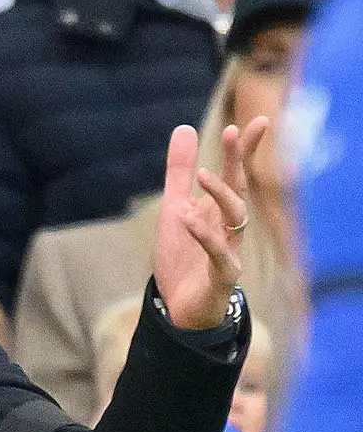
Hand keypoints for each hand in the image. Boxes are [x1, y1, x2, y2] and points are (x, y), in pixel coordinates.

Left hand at [153, 116, 265, 329]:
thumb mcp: (174, 209)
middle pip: (238, 189)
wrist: (178, 309)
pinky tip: (189, 219)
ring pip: (235, 219)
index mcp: (217, 211)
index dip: (243, 150)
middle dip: (237, 161)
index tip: (257, 122)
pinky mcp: (222, 276)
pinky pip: (220, 254)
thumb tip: (185, 128)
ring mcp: (229, 250)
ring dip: (221, 195)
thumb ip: (180, 173)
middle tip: (234, 132)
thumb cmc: (183, 259)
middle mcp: (229, 227)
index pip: (234, 174)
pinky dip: (205, 236)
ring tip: (203, 176)